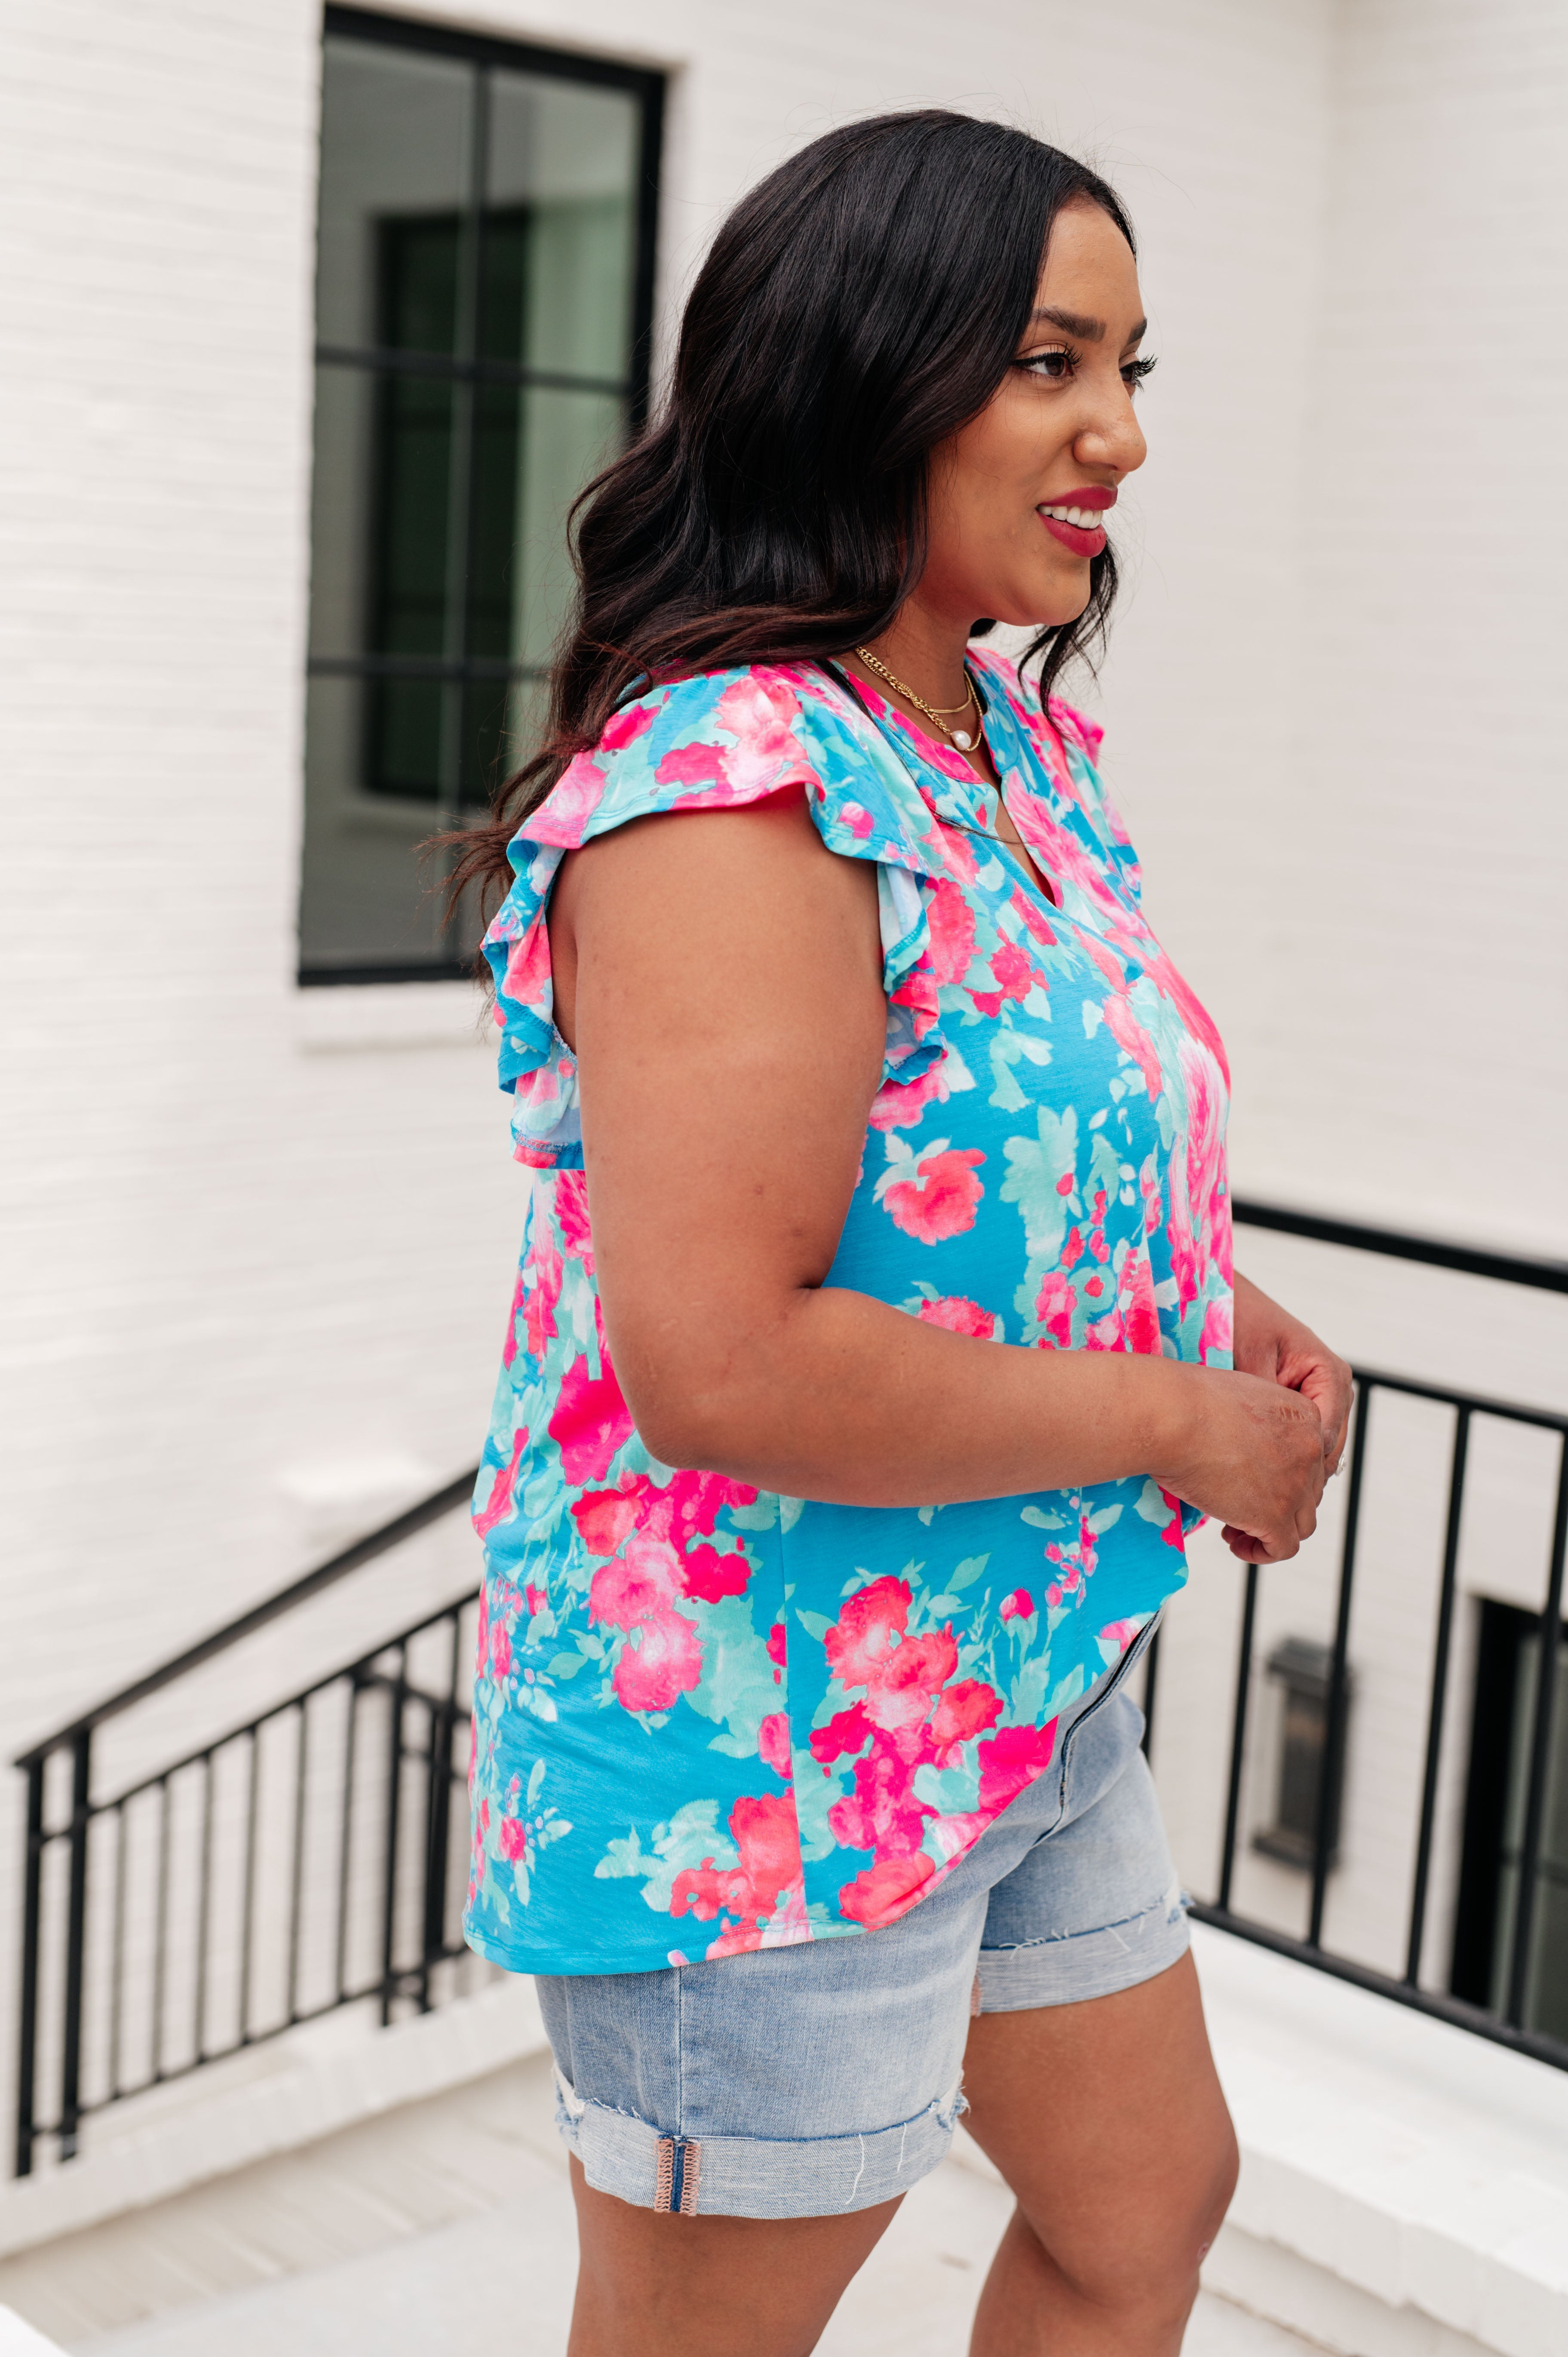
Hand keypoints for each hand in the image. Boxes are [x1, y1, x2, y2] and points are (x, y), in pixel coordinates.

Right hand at [1153, 1365, 1327, 1562]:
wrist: (1173, 1418)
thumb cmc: (1188, 1401)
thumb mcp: (1241, 1397)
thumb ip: (1258, 1421)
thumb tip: (1244, 1445)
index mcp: (1304, 1415)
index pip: (1308, 1458)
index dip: (1281, 1475)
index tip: (1250, 1480)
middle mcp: (1310, 1449)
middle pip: (1308, 1492)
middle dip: (1277, 1504)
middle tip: (1239, 1507)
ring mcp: (1296, 1485)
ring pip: (1302, 1524)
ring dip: (1272, 1531)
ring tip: (1236, 1531)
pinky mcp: (1275, 1516)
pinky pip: (1283, 1548)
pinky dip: (1262, 1552)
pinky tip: (1236, 1545)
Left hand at [1233, 1271, 1353, 1476]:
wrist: (1219, 1301)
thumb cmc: (1236, 1319)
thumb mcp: (1250, 1358)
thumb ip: (1267, 1400)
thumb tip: (1271, 1446)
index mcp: (1329, 1373)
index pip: (1327, 1434)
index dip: (1300, 1464)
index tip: (1268, 1485)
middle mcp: (1331, 1389)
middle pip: (1324, 1451)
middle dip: (1295, 1476)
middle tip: (1258, 1502)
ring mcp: (1316, 1400)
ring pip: (1311, 1453)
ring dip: (1286, 1473)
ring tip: (1251, 1493)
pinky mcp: (1296, 1408)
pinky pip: (1295, 1443)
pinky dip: (1277, 1460)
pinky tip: (1249, 1474)